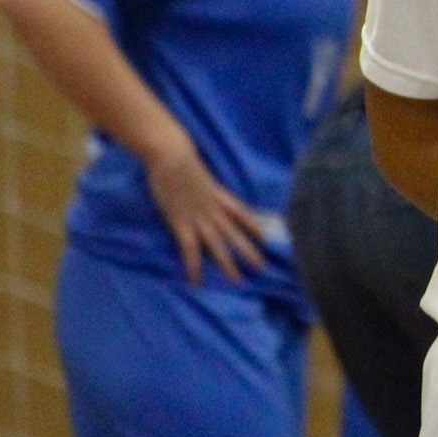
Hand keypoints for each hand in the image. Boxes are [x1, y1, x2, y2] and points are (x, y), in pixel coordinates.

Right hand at [144, 134, 264, 284]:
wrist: (171, 155)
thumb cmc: (180, 157)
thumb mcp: (198, 172)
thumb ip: (203, 183)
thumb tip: (202, 185)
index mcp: (218, 195)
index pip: (241, 212)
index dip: (254, 224)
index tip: (266, 236)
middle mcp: (213, 209)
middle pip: (235, 234)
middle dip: (249, 251)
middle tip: (262, 267)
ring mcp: (199, 218)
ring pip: (219, 246)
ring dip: (229, 264)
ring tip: (238, 281)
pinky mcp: (182, 223)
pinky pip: (190, 249)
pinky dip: (193, 266)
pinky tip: (196, 281)